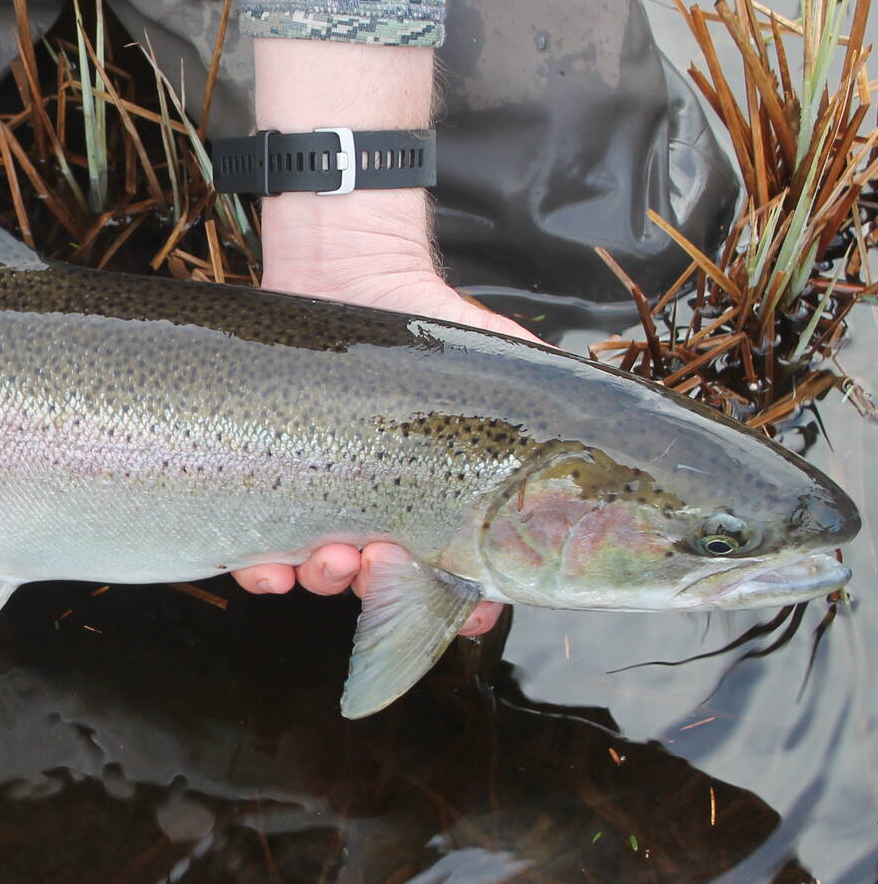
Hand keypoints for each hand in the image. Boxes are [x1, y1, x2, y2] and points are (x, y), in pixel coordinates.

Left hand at [229, 188, 535, 634]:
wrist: (347, 274)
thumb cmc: (435, 326)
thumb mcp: (516, 370)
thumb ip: (562, 417)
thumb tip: (628, 457)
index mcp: (445, 507)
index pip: (461, 582)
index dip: (467, 608)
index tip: (470, 609)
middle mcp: (384, 517)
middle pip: (386, 587)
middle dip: (386, 587)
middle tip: (382, 560)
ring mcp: (323, 505)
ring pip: (322, 576)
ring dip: (328, 580)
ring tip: (332, 554)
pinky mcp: (263, 487)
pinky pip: (255, 555)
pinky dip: (261, 574)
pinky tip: (268, 569)